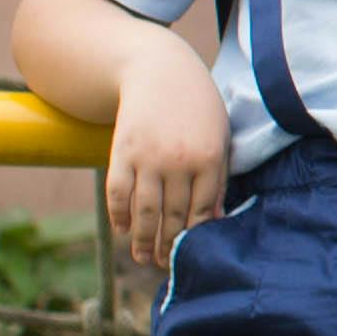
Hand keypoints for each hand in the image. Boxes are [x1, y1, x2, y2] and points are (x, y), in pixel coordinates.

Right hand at [102, 42, 228, 269]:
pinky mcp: (122, 152)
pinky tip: (121, 229)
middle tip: (162, 265)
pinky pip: (118, 193)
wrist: (158, 70)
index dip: (194, 238)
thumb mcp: (218, 136)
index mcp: (211, 159)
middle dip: (167, 246)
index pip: (203, 212)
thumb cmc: (196, 106)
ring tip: (141, 257)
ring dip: (142, 240)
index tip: (189, 255)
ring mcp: (148, 158)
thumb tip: (214, 219)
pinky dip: (117, 216)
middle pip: (174, 216)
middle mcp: (180, 161)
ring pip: (144, 211)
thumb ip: (218, 177)